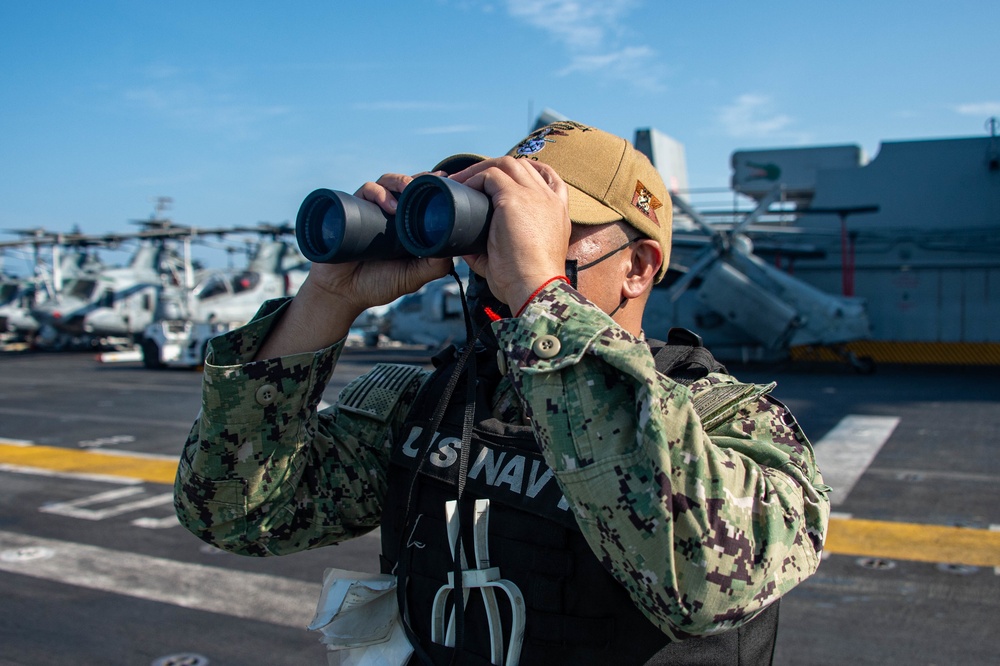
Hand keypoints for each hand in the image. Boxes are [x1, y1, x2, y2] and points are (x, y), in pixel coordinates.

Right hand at [304, 173, 452, 317]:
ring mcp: (371, 209)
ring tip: (408, 193)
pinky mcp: (352, 208)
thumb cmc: (377, 284)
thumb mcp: (412, 277)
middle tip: (433, 181)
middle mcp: (389, 213)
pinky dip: (377, 192)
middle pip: (406, 184)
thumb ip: (434, 266)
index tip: (448, 180)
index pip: (421, 198)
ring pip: (387, 182)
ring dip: (400, 182)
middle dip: (420, 179)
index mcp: (406, 224)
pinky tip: (388, 205)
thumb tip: (454, 248)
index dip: (433, 187)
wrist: (342, 292)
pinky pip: (365, 190)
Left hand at [451, 157, 570, 308]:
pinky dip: (474, 179)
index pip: (548, 178)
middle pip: (523, 166)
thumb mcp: (516, 260)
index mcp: (557, 213)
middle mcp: (550, 200)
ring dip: (481, 169)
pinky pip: (491, 176)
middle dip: (496, 168)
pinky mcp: (515, 199)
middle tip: (472, 181)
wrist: (535, 289)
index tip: (503, 180)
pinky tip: (462, 190)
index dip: (525, 173)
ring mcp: (534, 196)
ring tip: (462, 181)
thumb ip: (494, 249)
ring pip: (507, 164)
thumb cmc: (527, 283)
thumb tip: (466, 247)